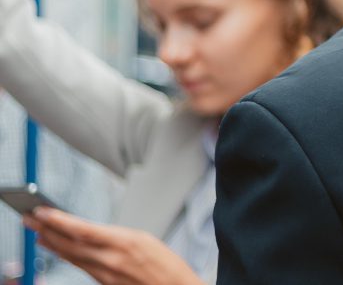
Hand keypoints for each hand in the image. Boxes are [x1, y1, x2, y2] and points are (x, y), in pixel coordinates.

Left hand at [24, 208, 202, 284]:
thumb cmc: (166, 266)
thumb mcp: (144, 240)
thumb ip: (114, 236)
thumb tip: (88, 231)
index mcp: (125, 242)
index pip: (83, 229)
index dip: (59, 220)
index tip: (42, 211)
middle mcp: (112, 260)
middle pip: (70, 244)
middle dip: (47, 230)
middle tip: (29, 219)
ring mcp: (106, 275)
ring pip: (72, 257)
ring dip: (52, 244)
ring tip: (37, 232)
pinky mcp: (104, 284)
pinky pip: (80, 267)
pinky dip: (66, 257)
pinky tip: (58, 251)